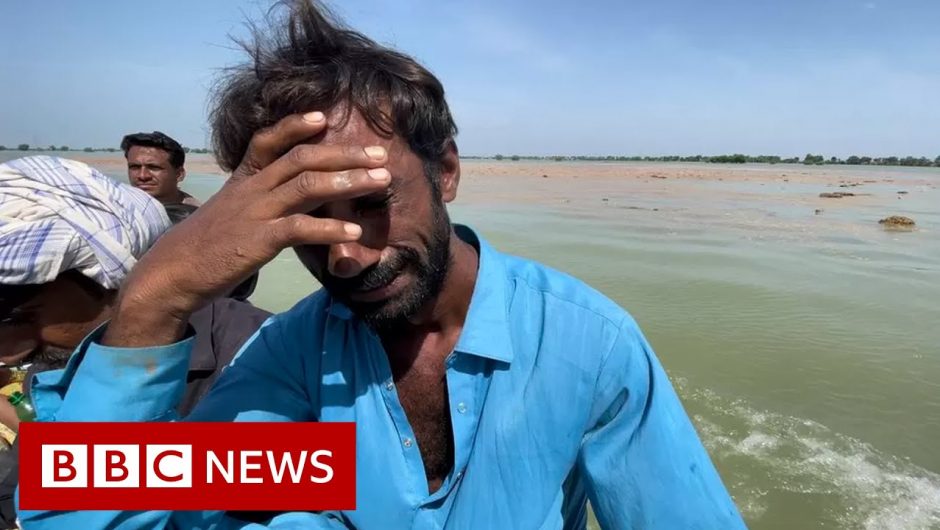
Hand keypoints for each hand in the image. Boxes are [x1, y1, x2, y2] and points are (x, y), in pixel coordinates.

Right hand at [104, 112, 390, 346]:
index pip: (269, 139)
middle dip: (346, 153)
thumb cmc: (208, 243)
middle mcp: (252, 188)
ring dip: (349, 182)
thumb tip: (294, 195)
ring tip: (381, 181)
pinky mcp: (259, 240)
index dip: (296, 125)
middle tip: (381, 154)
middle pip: (303, 158)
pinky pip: (301, 228)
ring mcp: (256, 212)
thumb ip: (260, 197)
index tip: (324, 116)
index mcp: (244, 178)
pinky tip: (355, 231)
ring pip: (307, 186)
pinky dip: (331, 228)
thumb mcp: (231, 209)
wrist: (173, 271)